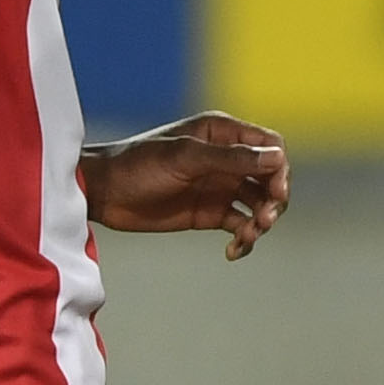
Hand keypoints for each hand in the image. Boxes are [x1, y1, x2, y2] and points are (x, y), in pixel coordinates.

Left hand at [80, 111, 291, 259]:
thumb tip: (276, 158)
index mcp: (222, 133)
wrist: (103, 192)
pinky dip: (244, 239)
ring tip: (247, 236)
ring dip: (261, 221)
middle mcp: (226, 158)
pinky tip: (234, 251)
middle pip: (271, 177)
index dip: (280, 169)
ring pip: (259, 203)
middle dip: (274, 200)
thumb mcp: (185, 158)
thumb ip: (230, 158)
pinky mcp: (210, 213)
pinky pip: (240, 225)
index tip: (276, 192)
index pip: (270, 146)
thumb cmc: (138, 164)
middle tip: (263, 220)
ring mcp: (219, 186)